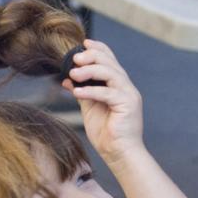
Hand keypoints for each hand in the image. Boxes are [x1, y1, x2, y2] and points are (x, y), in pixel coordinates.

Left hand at [62, 39, 143, 166]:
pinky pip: (108, 92)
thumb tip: (68, 79)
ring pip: (111, 73)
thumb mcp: (90, 108)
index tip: (83, 44)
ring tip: (73, 73)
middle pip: (110, 63)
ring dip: (90, 70)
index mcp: (118, 85)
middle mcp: (126, 87)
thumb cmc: (106, 134)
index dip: (98, 49)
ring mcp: (129, 95)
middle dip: (92, 57)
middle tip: (75, 58)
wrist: (119, 154)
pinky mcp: (128, 105)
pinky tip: (77, 92)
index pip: (110, 60)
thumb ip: (83, 92)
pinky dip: (91, 91)